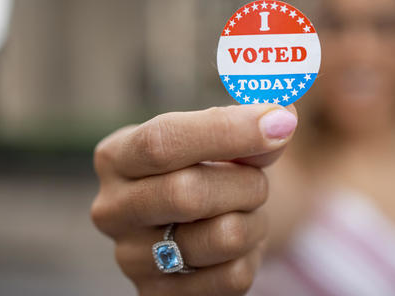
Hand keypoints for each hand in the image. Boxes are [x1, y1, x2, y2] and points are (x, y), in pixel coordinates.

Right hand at [91, 105, 297, 294]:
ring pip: (223, 236)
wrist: (206, 221)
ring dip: (254, 219)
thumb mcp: (225, 136)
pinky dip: (251, 254)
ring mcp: (133, 260)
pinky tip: (236, 244)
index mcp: (116, 156)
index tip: (279, 122)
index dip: (226, 131)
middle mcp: (112, 210)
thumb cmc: (213, 166)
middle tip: (257, 179)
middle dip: (245, 181)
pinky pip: (234, 277)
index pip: (162, 142)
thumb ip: (253, 122)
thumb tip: (282, 118)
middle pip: (188, 193)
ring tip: (243, 211)